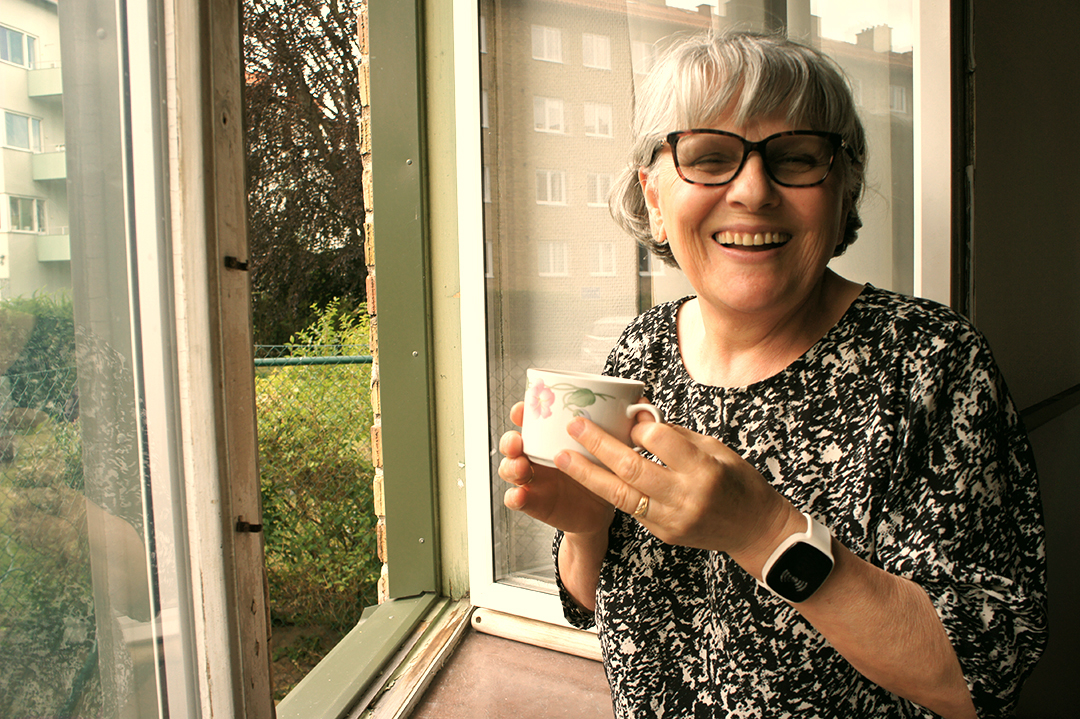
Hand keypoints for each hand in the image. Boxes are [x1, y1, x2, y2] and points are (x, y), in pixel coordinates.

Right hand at [498, 402, 615, 536]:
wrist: (600, 511)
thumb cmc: (602, 473)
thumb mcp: (610, 449)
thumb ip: (618, 426)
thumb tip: (641, 406)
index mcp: (551, 437)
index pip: (530, 419)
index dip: (522, 412)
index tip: (524, 407)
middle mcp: (537, 455)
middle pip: (513, 443)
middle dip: (510, 440)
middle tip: (518, 441)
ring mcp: (533, 479)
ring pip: (510, 469)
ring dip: (510, 466)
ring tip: (521, 467)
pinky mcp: (534, 502)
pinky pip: (518, 499)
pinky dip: (515, 497)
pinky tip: (520, 495)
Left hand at [554, 417, 799, 568]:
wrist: (753, 530)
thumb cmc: (738, 483)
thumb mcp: (716, 450)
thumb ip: (677, 435)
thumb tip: (641, 414)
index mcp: (704, 469)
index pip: (661, 441)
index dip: (641, 426)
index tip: (631, 417)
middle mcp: (685, 496)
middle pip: (631, 467)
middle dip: (598, 444)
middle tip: (574, 425)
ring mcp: (671, 519)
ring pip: (619, 494)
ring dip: (587, 473)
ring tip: (562, 456)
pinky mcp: (662, 532)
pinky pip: (629, 507)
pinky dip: (608, 489)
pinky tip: (589, 475)